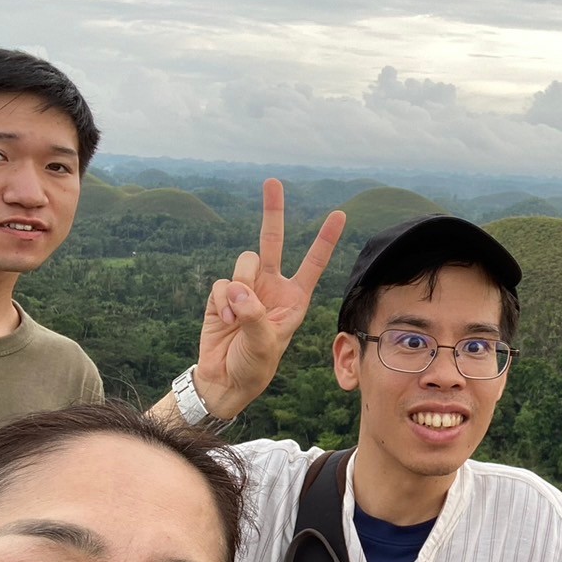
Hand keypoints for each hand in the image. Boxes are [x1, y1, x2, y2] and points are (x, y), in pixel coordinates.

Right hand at [194, 179, 344, 416]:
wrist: (225, 379)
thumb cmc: (255, 366)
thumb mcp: (265, 345)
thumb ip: (254, 315)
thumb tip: (237, 288)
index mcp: (294, 298)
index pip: (313, 263)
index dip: (325, 239)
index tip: (340, 214)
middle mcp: (272, 287)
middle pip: (272, 241)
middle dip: (273, 211)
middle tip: (273, 182)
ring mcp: (246, 287)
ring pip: (244, 263)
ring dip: (241, 286)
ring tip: (239, 316)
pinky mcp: (222, 294)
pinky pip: (221, 283)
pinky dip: (222, 301)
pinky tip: (226, 320)